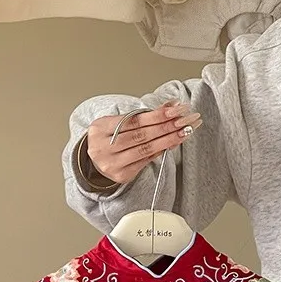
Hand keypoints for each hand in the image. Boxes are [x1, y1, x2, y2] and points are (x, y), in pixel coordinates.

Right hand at [86, 102, 201, 184]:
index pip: (134, 120)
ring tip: (185, 130)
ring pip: (146, 149)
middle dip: (167, 126)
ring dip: (169, 139)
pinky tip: (173, 142)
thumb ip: (141, 115)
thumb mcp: (117, 121)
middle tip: (186, 119)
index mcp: (100, 129)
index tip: (176, 109)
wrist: (94, 160)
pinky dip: (161, 150)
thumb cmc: (108, 137)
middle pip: (141, 135)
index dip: (157, 115)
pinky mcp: (122, 175)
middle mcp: (103, 148)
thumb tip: (171, 106)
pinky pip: (146, 161)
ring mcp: (112, 164)